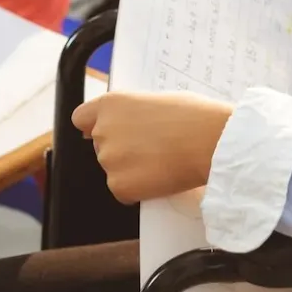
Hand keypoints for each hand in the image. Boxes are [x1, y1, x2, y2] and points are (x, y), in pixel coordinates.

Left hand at [71, 91, 232, 203]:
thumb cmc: (193, 116)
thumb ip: (133, 112)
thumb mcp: (157, 100)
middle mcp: (103, 130)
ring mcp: (108, 159)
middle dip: (121, 150)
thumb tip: (128, 124)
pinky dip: (138, 190)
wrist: (210, 141)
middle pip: (101, 146)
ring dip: (130, 170)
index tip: (104, 132)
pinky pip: (123, 191)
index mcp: (111, 104)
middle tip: (151, 149)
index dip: (92, 126)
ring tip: (161, 162)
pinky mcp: (118, 185)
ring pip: (114, 169)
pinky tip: (160, 178)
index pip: (81, 118)